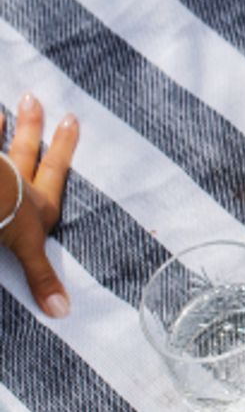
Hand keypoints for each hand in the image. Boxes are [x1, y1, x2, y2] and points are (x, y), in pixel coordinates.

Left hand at [1, 94, 77, 317]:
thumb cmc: (4, 221)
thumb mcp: (24, 250)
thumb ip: (41, 276)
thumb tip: (63, 311)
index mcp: (35, 203)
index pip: (53, 172)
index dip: (63, 148)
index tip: (71, 120)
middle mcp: (17, 181)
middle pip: (26, 151)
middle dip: (33, 128)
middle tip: (35, 100)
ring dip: (0, 126)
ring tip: (4, 104)